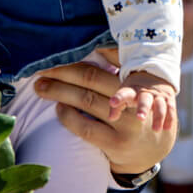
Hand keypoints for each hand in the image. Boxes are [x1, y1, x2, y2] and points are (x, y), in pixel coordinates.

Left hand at [33, 51, 176, 174]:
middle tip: (39, 72)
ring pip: (86, 102)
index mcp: (132, 82)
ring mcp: (124, 123)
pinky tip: (59, 109)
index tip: (51, 58)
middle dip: (60, 74)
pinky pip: (86, 128)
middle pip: (89, 81)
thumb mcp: (133, 85)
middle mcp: (131, 100)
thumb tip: (96, 42)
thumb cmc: (133, 109)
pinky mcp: (116, 144)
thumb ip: (118, 64)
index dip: (71, 63)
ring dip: (59, 93)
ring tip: (42, 88)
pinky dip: (69, 117)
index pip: (96, 69)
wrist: (152, 149)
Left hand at [108, 70, 176, 131]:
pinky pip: (171, 109)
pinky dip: (170, 118)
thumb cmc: (135, 90)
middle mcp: (146, 92)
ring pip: (160, 105)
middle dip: (143, 108)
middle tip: (140, 118)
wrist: (154, 75)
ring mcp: (158, 96)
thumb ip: (117, 107)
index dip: (119, 97)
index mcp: (133, 90)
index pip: (124, 93)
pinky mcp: (169, 100)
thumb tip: (111, 118)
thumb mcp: (125, 94)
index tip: (112, 102)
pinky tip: (166, 128)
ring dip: (158, 117)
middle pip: (145, 100)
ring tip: (155, 130)